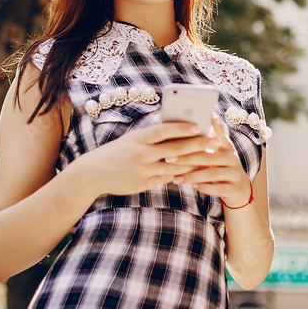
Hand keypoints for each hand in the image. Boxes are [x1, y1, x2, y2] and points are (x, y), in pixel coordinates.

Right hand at [71, 119, 224, 197]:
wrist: (93, 173)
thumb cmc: (116, 152)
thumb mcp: (132, 139)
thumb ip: (152, 137)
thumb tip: (177, 130)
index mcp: (139, 137)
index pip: (164, 130)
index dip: (182, 127)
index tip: (198, 125)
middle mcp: (142, 153)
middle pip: (175, 149)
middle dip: (197, 145)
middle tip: (214, 142)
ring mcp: (143, 170)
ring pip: (175, 167)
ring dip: (193, 163)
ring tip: (207, 159)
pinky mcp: (143, 183)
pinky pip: (165, 179)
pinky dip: (178, 176)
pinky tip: (190, 173)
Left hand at [167, 113, 250, 206]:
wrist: (240, 189)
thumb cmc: (222, 167)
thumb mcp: (218, 153)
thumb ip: (207, 143)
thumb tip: (186, 129)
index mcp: (227, 147)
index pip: (218, 135)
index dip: (213, 127)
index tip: (203, 118)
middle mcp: (232, 158)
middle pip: (208, 157)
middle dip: (187, 158)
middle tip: (169, 159)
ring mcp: (235, 174)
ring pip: (212, 174)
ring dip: (192, 176)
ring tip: (176, 179)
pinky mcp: (234, 189)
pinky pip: (218, 188)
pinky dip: (204, 187)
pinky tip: (192, 187)